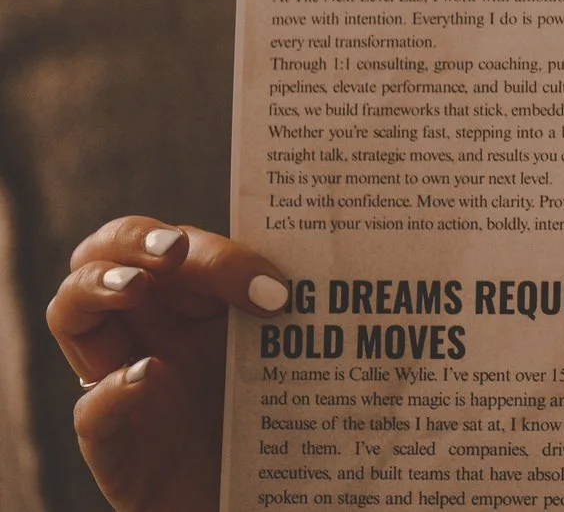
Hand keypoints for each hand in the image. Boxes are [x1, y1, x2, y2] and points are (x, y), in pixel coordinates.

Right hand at [46, 217, 290, 511]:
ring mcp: (119, 379)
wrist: (262, 492)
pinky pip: (90, 408)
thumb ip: (291, 311)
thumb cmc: (275, 412)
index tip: (274, 281)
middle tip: (172, 251)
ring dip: (96, 286)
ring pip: (69, 312)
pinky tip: (149, 373)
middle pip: (105, 255)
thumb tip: (331, 275)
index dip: (216, 251)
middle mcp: (146, 330)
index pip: (176, 245)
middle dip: (132, 240)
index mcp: (190, 300)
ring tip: (135, 287)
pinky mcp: (112, 440)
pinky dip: (114, 387)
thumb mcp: (285, 353)